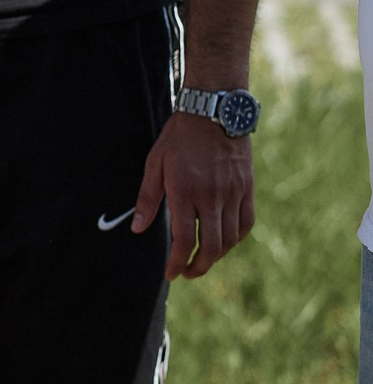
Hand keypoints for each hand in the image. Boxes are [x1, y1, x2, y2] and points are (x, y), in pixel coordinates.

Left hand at [131, 112, 253, 279]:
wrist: (214, 111)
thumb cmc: (180, 136)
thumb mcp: (155, 163)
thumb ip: (147, 199)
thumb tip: (137, 228)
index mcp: (185, 191)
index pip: (185, 240)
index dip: (177, 263)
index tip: (171, 273)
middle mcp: (212, 196)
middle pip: (211, 247)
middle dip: (198, 267)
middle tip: (188, 273)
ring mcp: (233, 193)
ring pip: (230, 239)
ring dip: (217, 256)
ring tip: (203, 259)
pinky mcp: (247, 189)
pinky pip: (246, 224)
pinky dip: (235, 238)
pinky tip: (225, 241)